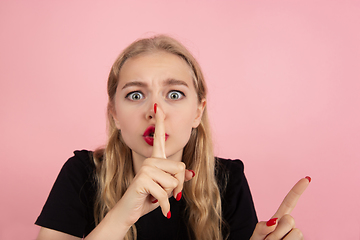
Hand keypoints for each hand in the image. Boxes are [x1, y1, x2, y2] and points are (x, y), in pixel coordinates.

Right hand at [117, 104, 193, 225]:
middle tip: (165, 193)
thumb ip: (178, 179)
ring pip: (174, 182)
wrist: (129, 211)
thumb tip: (193, 172)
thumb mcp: (167, 188)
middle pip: (181, 168)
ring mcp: (146, 168)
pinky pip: (165, 193)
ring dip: (168, 195)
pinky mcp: (143, 180)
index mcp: (155, 159)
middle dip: (178, 186)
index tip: (158, 106)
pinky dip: (164, 206)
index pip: (158, 138)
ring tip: (155, 196)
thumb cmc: (148, 198)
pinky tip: (159, 209)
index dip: (160, 122)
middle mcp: (150, 160)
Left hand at [250, 177, 310, 239]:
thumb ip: (261, 228)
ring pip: (296, 233)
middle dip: (279, 230)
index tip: (307, 178)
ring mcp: (295, 237)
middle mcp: (289, 227)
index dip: (297, 190)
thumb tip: (274, 221)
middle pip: (290, 220)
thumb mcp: (255, 236)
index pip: (288, 203)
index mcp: (277, 220)